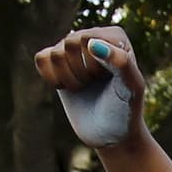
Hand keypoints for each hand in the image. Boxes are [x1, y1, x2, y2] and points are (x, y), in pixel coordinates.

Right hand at [31, 29, 145, 146]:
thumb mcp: (131, 88)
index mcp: (115, 36)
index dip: (94, 65)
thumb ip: (121, 62)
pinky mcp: (56, 62)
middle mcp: (93, 37)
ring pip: (54, 54)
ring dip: (69, 79)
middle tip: (96, 84)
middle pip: (69, 43)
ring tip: (86, 87)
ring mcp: (73, 49)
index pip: (87, 40)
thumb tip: (91, 42)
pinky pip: (41, 59)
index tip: (109, 79)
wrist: (111, 134)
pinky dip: (52, 78)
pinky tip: (68, 87)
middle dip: (80, 72)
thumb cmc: (125, 110)